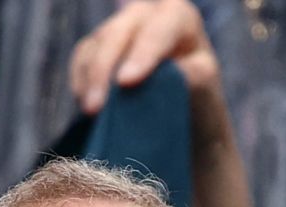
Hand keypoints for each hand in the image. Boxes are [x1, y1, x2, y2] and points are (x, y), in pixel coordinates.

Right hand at [69, 0, 219, 114]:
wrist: (183, 108)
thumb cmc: (198, 93)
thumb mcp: (204, 85)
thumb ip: (191, 76)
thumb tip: (165, 75)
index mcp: (178, 17)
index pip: (159, 30)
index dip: (142, 54)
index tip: (127, 82)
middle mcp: (145, 14)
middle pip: (118, 34)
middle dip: (105, 70)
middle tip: (96, 106)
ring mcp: (118, 28)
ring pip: (96, 46)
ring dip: (90, 80)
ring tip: (90, 112)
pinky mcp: (98, 47)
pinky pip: (82, 59)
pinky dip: (80, 82)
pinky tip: (83, 104)